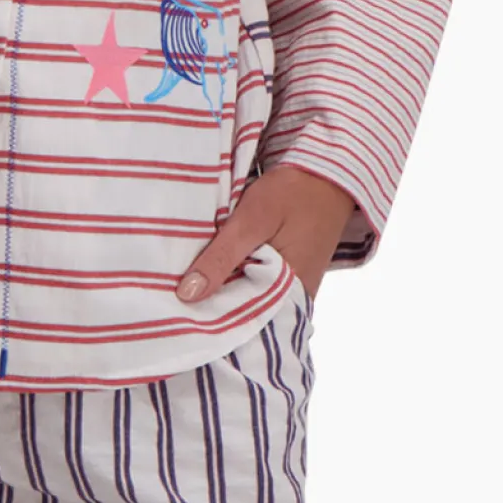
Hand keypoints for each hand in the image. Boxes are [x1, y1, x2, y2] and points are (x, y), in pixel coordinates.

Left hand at [176, 164, 356, 307]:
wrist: (326, 177)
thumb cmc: (293, 194)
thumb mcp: (252, 220)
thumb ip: (221, 258)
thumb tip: (187, 294)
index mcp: (289, 294)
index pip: (242, 325)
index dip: (208, 322)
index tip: (177, 316)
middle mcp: (294, 300)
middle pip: (244, 317)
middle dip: (212, 310)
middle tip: (175, 303)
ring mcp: (292, 290)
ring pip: (249, 302)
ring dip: (223, 295)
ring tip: (187, 292)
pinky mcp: (289, 277)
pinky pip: (257, 289)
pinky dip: (236, 282)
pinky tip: (213, 274)